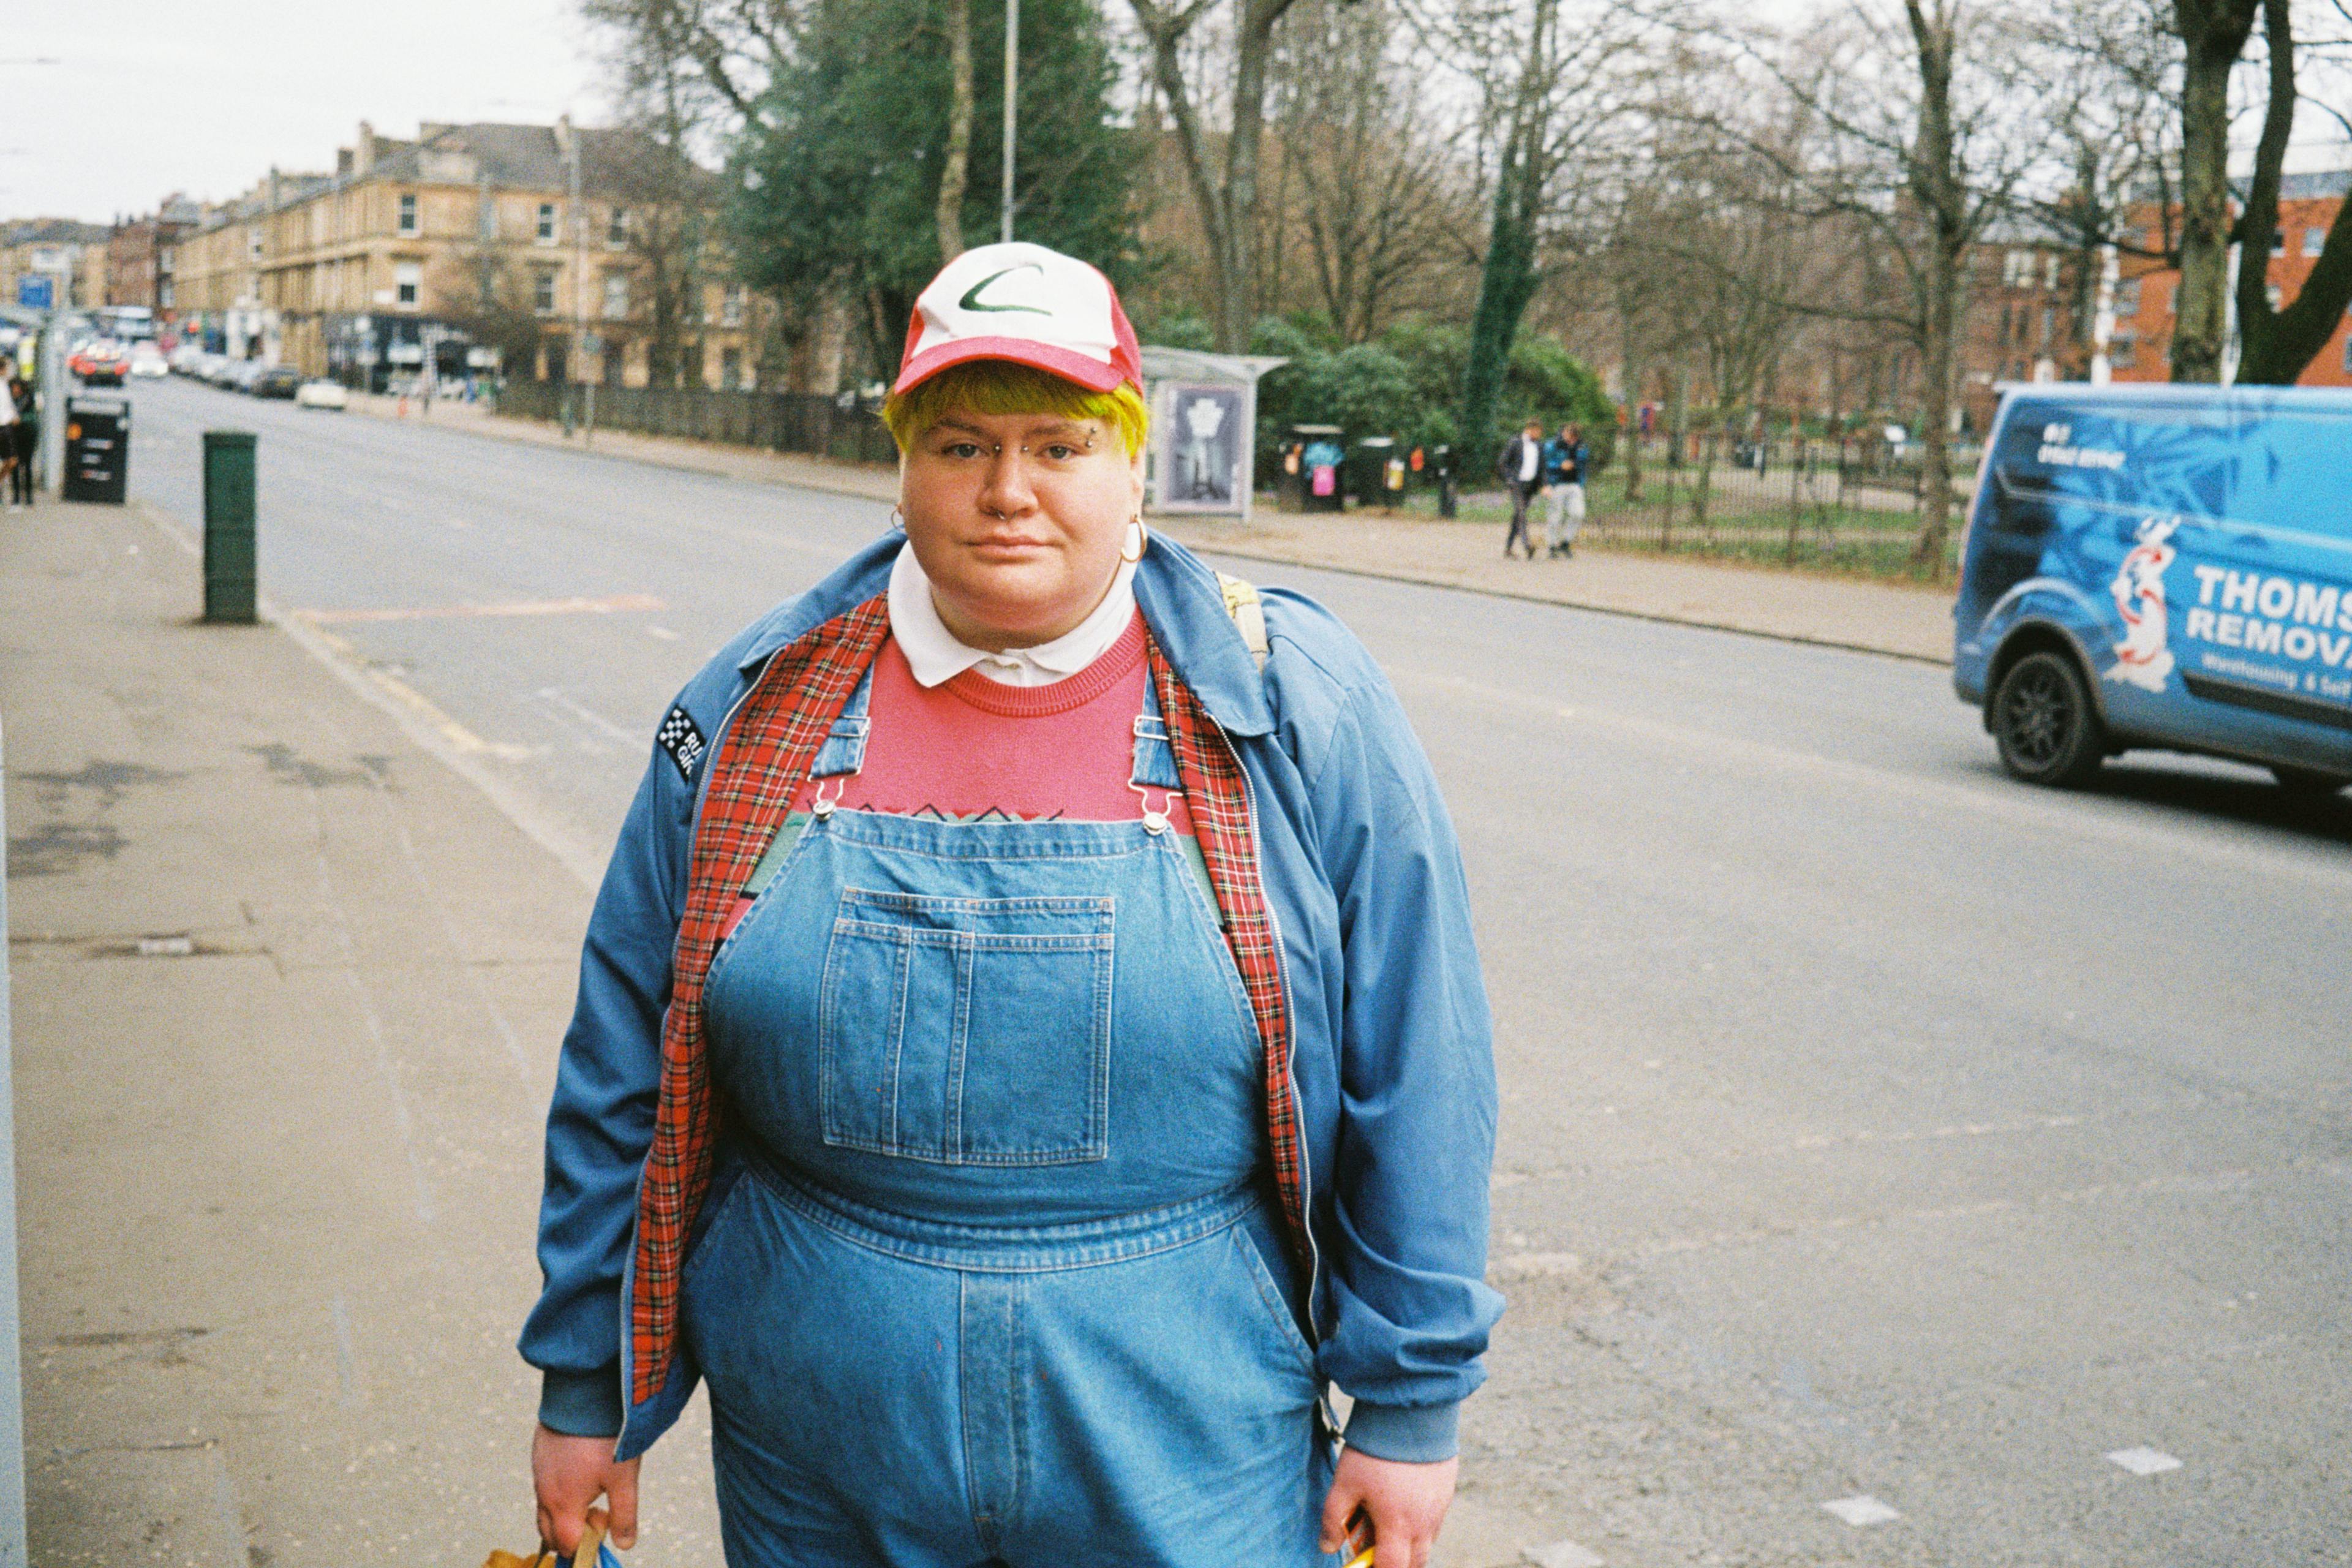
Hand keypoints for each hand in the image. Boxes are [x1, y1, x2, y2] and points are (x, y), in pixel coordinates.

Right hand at [532, 1424, 640, 1556]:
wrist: (584, 1392)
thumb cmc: (605, 1437)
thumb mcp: (623, 1478)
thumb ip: (623, 1515)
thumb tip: (624, 1544)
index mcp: (563, 1504)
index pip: (566, 1545)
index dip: (587, 1543)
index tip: (604, 1521)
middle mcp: (544, 1492)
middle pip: (550, 1532)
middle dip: (572, 1533)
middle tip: (599, 1510)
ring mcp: (539, 1473)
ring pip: (546, 1509)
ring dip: (565, 1512)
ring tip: (593, 1488)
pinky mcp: (539, 1455)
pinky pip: (544, 1485)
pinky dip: (559, 1491)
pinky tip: (581, 1470)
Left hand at [1318, 1445, 1457, 1567]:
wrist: (1410, 1413)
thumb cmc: (1375, 1451)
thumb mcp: (1345, 1483)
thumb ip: (1334, 1518)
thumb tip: (1327, 1545)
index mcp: (1399, 1526)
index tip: (1364, 1564)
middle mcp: (1424, 1523)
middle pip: (1414, 1563)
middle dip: (1395, 1563)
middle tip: (1374, 1547)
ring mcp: (1439, 1508)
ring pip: (1427, 1543)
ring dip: (1409, 1544)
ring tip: (1387, 1522)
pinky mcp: (1447, 1491)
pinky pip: (1435, 1520)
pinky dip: (1420, 1524)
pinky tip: (1403, 1502)